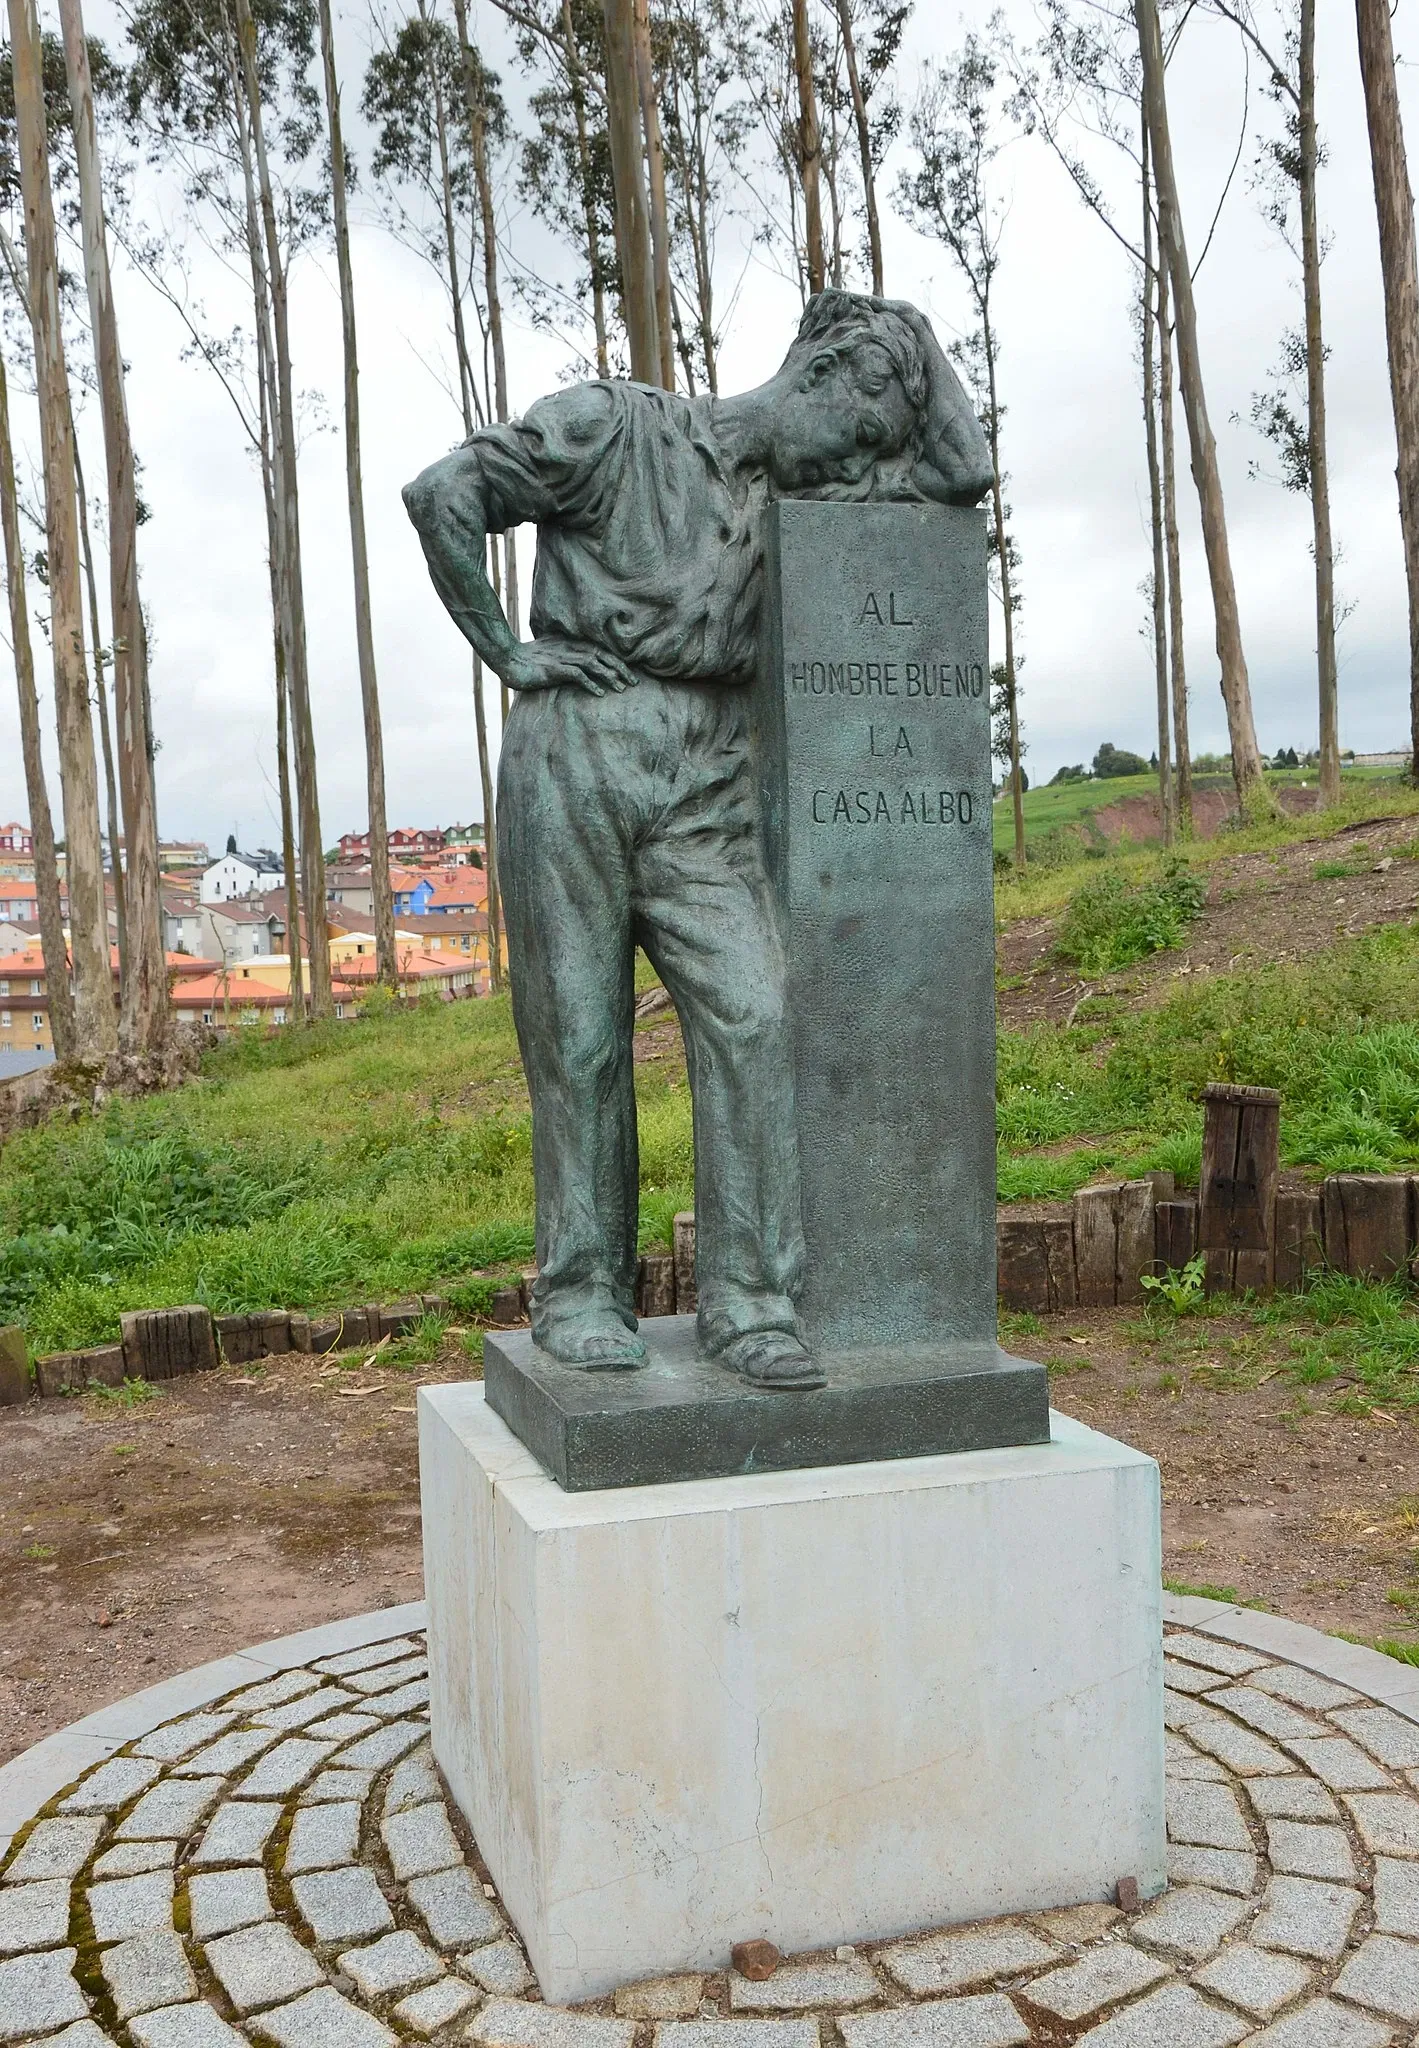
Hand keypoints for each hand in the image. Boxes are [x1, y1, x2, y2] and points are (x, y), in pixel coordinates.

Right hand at [502, 637, 635, 695]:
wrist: (506, 659)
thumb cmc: (526, 660)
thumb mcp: (549, 654)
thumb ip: (565, 658)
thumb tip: (578, 670)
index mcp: (570, 643)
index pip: (599, 649)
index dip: (616, 660)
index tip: (629, 672)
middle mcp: (569, 647)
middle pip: (602, 655)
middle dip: (620, 668)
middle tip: (634, 682)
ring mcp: (562, 657)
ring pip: (593, 664)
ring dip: (610, 676)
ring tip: (622, 689)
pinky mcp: (554, 669)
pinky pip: (577, 675)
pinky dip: (590, 684)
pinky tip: (600, 694)